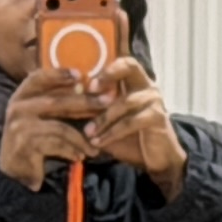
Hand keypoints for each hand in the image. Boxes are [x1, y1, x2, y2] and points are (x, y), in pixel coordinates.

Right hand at [0, 61, 106, 189]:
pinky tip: (80, 156)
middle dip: (85, 102)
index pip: (38, 78)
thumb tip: (85, 84)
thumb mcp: (40, 116)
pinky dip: (71, 151)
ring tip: (95, 147)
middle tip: (107, 102)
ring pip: (60, 128)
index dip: (58, 73)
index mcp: (20, 97)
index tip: (80, 74)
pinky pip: (57, 145)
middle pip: (55, 102)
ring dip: (81, 138)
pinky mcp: (25, 145)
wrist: (15, 170)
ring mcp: (19, 127)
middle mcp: (17, 108)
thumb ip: (55, 100)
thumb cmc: (33, 140)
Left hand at [83, 55, 189, 193]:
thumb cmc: (130, 137)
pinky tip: (98, 142)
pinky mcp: (157, 117)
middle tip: (90, 90)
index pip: (123, 63)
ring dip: (102, 119)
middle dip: (108, 75)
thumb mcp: (108, 121)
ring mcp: (154, 100)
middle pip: (130, 67)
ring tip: (88, 132)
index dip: (106, 68)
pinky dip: (111, 133)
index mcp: (135, 82)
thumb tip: (64, 103)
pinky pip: (130, 122)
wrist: (156, 159)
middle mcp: (147, 86)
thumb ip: (93, 110)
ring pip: (123, 102)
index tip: (87, 83)